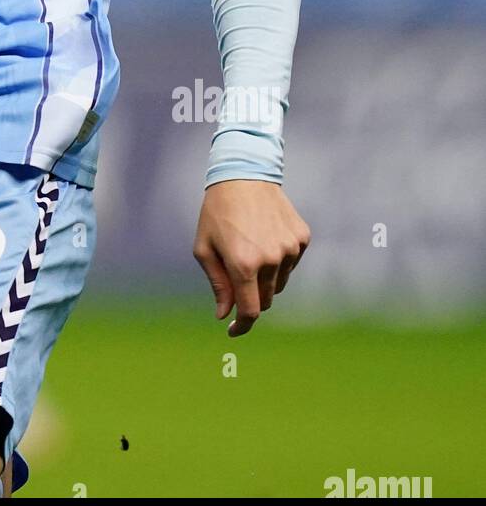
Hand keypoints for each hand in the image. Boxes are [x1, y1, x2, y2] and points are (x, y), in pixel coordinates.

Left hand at [192, 180, 309, 335]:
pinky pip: (291, 262)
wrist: (244, 174)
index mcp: (244, 264)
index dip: (242, 325)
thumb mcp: (204, 247)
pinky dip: (278, 260)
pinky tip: (264, 237)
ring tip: (248, 249)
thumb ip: (217, 284)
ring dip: (264, 278)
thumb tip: (225, 314)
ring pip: (278, 282)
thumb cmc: (217, 212)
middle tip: (235, 276)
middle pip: (265, 299)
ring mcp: (290, 249)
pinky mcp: (302, 238)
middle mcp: (271, 260)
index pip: (250, 311)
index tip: (233, 330)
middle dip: (249, 297)